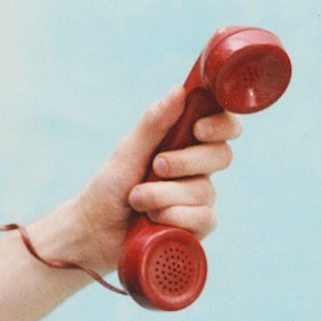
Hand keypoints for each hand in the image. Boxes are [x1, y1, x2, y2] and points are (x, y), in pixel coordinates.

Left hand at [31, 84, 246, 276]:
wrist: (96, 230)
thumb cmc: (110, 186)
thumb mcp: (128, 150)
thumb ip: (154, 122)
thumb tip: (180, 90)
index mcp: (184, 143)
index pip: (224, 127)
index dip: (221, 125)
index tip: (198, 130)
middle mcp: (198, 169)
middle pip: (221, 156)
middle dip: (185, 162)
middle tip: (156, 167)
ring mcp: (199, 200)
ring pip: (205, 191)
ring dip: (165, 195)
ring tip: (137, 200)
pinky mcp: (197, 228)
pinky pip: (204, 218)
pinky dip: (174, 217)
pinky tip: (154, 220)